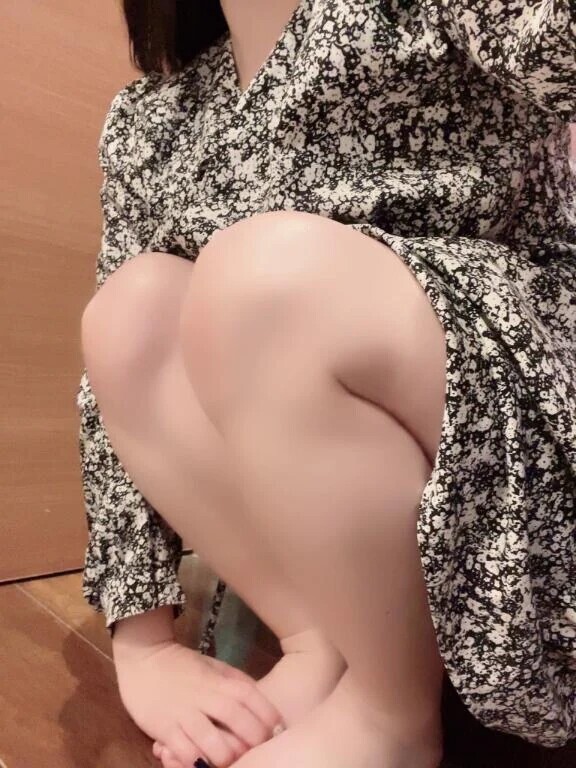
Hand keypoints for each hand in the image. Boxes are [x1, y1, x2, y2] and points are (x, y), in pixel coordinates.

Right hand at [114, 639, 283, 767]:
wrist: (143, 658)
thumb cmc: (183, 665)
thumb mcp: (214, 666)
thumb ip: (235, 681)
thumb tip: (261, 699)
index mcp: (219, 679)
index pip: (250, 696)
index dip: (267, 714)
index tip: (277, 729)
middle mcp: (204, 696)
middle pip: (236, 719)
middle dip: (253, 738)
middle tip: (259, 749)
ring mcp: (183, 713)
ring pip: (211, 741)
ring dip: (226, 755)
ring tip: (231, 760)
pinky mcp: (164, 729)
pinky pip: (184, 752)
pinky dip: (197, 762)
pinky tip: (204, 764)